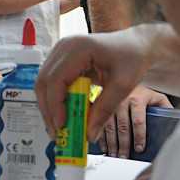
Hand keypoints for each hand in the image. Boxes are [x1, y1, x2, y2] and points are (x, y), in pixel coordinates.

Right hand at [36, 30, 153, 141]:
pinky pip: (51, 82)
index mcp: (78, 48)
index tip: (62, 125)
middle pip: (43, 82)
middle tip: (57, 133)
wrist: (136, 45)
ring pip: (43, 83)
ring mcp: (60, 52)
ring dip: (50, 107)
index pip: (56, 79)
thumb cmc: (132, 58)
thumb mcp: (123, 85)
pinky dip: (55, 100)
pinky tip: (65, 114)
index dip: (55, 104)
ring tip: (60, 127)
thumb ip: (105, 110)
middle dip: (48, 110)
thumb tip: (90, 134)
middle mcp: (64, 47)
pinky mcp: (61, 60)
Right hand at [98, 86, 171, 156]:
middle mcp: (121, 100)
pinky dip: (102, 138)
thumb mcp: (157, 98)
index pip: (138, 121)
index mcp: (137, 98)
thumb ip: (165, 110)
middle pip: (122, 127)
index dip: (139, 136)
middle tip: (125, 157)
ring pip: (109, 127)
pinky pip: (100, 125)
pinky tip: (105, 147)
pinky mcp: (100, 107)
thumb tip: (172, 125)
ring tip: (116, 155)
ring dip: (112, 144)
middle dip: (124, 145)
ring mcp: (109, 104)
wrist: (124, 79)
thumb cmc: (142, 93)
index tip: (140, 148)